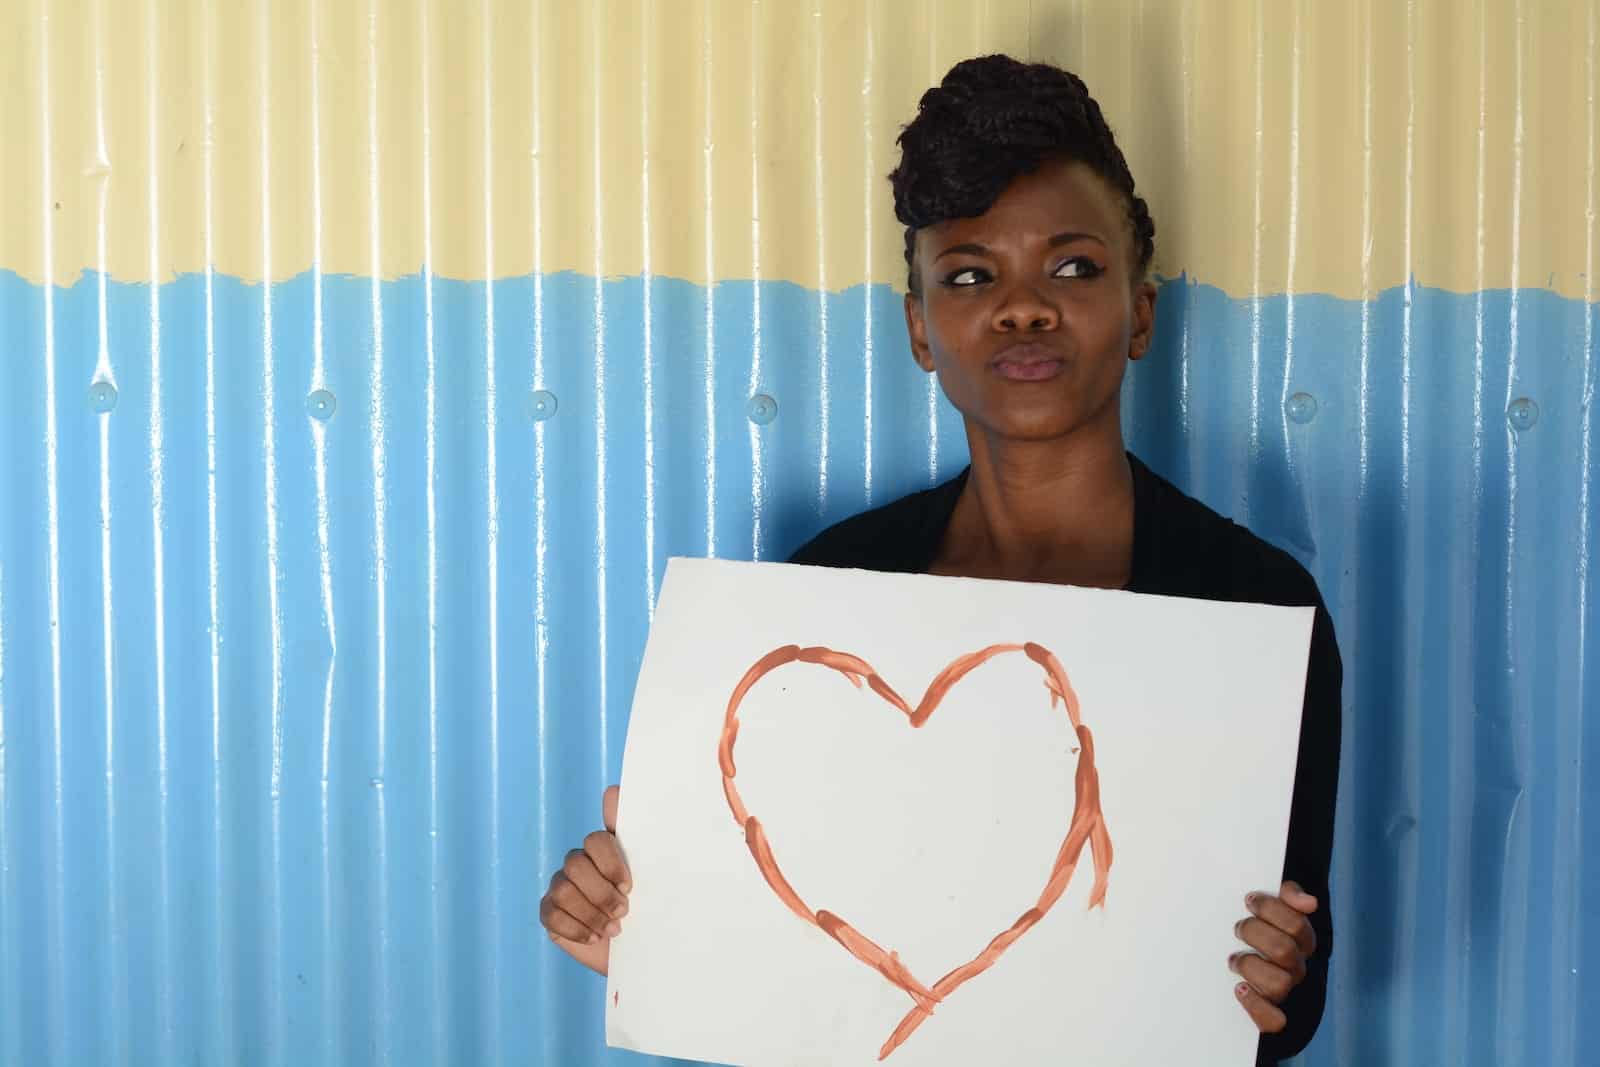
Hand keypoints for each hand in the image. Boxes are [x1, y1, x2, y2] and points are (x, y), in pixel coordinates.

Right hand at [539, 785, 630, 975]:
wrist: (640, 952)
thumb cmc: (648, 912)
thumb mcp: (653, 878)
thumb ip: (639, 838)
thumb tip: (613, 791)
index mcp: (605, 850)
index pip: (596, 839)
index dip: (610, 862)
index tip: (629, 886)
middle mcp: (579, 862)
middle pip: (576, 863)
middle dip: (601, 893)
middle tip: (623, 912)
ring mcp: (561, 885)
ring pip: (564, 890)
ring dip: (592, 914)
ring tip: (613, 929)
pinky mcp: (550, 912)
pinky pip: (552, 914)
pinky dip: (577, 929)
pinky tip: (595, 937)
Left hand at [1229, 880, 1316, 1032]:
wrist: (1258, 971)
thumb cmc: (1265, 932)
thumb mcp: (1277, 909)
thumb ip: (1290, 895)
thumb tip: (1309, 902)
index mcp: (1302, 942)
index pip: (1296, 924)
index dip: (1269, 908)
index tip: (1249, 900)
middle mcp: (1297, 968)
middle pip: (1284, 950)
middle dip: (1254, 933)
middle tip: (1238, 928)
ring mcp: (1287, 992)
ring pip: (1278, 984)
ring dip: (1250, 967)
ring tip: (1234, 959)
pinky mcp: (1273, 1016)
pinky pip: (1274, 1021)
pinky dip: (1256, 1005)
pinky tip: (1240, 988)